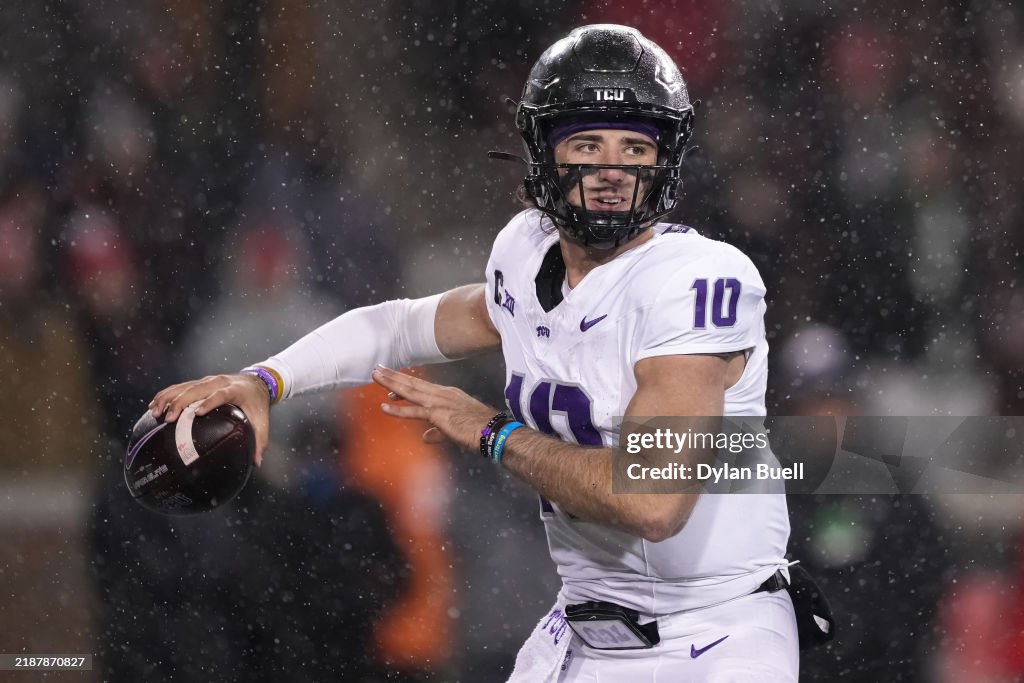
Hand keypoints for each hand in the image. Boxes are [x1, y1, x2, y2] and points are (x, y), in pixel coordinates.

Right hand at [149, 374, 271, 465]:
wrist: (256, 382)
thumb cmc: (257, 404)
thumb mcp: (262, 421)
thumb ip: (260, 441)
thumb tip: (256, 463)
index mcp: (235, 390)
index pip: (221, 394)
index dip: (210, 402)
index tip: (197, 413)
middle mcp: (219, 382)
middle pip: (196, 389)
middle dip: (180, 402)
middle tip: (168, 419)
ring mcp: (207, 380)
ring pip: (184, 386)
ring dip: (168, 398)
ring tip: (155, 412)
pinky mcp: (199, 382)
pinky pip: (179, 386)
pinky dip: (166, 395)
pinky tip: (153, 406)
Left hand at [371, 365, 496, 451]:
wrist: (492, 430)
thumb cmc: (480, 428)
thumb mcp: (454, 429)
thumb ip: (437, 432)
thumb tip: (425, 437)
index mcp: (448, 394)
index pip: (422, 387)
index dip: (405, 384)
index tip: (391, 382)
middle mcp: (441, 394)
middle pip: (413, 383)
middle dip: (393, 376)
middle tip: (377, 368)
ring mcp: (439, 402)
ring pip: (410, 390)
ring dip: (391, 383)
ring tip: (375, 375)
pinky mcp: (437, 414)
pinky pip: (414, 411)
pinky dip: (398, 409)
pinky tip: (384, 406)